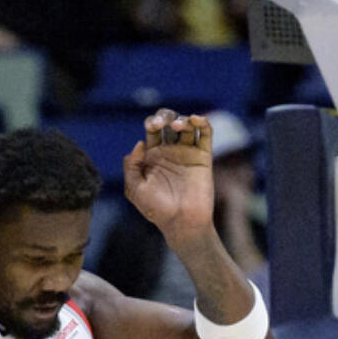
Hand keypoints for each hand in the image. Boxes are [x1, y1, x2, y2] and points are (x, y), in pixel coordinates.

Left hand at [123, 110, 215, 243]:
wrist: (181, 223)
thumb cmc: (156, 210)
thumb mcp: (135, 189)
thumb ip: (131, 166)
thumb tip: (140, 143)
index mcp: (153, 156)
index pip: (153, 129)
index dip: (152, 122)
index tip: (152, 128)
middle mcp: (171, 152)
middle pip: (169, 122)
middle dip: (165, 116)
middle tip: (162, 124)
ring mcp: (187, 154)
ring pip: (187, 125)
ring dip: (182, 119)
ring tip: (178, 126)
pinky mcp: (203, 157)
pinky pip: (206, 134)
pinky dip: (203, 122)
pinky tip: (196, 119)